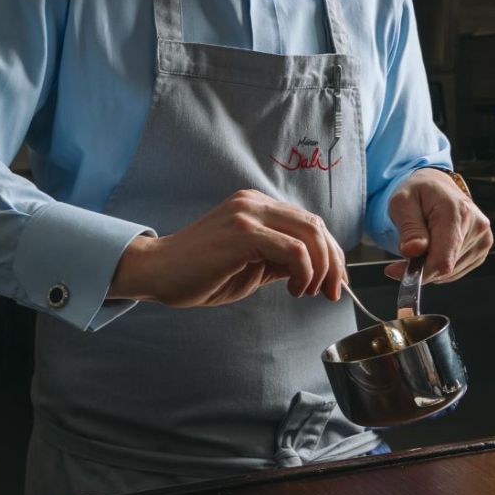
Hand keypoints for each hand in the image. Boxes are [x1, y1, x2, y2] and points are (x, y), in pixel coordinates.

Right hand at [109, 188, 345, 306]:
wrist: (158, 271)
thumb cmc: (199, 273)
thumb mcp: (251, 265)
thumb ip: (281, 261)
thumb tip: (315, 270)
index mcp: (256, 206)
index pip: (308, 223)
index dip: (331, 253)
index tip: (335, 282)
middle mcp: (254, 202)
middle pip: (315, 225)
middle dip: (334, 262)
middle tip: (334, 292)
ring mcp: (248, 214)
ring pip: (309, 234)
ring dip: (322, 268)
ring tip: (311, 292)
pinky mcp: (243, 232)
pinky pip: (292, 249)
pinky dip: (305, 272)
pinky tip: (294, 289)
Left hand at [385, 168, 492, 282]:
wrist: (436, 186)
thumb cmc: (418, 192)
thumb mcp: (402, 202)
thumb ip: (409, 227)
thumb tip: (412, 251)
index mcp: (457, 211)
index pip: (442, 259)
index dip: (419, 272)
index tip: (394, 271)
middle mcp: (476, 226)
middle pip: (445, 266)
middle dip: (420, 266)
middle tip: (405, 250)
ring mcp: (483, 238)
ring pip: (450, 272)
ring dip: (429, 265)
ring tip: (420, 242)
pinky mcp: (481, 248)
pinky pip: (456, 271)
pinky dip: (440, 265)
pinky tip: (433, 246)